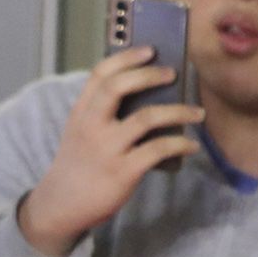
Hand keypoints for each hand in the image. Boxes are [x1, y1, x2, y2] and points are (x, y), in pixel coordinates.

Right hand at [18, 47, 203, 256]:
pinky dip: (181, 144)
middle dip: (149, 75)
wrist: (60, 206)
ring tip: (197, 113)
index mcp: (80, 114)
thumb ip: (104, 113)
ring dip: (180, 111)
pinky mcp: (123, 171)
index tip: (149, 50)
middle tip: (172, 73)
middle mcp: (91, 127)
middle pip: (119, 87)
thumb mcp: (81, 133)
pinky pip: (160, 149)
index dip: (126, 58)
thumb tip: (152, 94)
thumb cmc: (78, 165)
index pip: (100, 75)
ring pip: (148, 117)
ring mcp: (107, 149)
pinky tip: (191, 145)